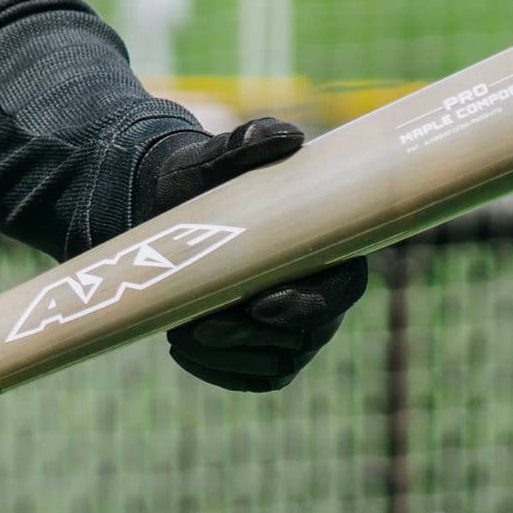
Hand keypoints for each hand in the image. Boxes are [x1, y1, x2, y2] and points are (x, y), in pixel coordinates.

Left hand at [133, 116, 368, 393]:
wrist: (167, 209)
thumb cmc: (201, 180)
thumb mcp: (215, 155)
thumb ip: (249, 141)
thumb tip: (289, 136)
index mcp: (326, 245)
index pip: (345, 287)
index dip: (313, 304)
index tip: (262, 303)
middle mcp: (320, 292)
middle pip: (307, 335)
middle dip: (255, 337)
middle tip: (203, 324)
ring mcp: (295, 327)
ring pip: (277, 361)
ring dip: (229, 355)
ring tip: (181, 331)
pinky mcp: (265, 351)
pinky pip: (253, 376)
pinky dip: (217, 369)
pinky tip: (180, 346)